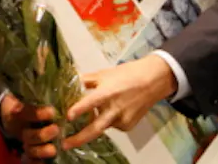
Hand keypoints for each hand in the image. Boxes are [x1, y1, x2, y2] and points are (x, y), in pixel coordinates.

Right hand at [0, 93, 58, 161]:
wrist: (11, 113)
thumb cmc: (27, 101)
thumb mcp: (29, 94)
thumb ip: (38, 90)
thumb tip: (47, 80)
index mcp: (18, 113)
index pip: (26, 113)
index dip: (38, 114)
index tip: (52, 111)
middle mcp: (20, 128)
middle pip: (29, 135)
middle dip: (42, 135)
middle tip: (56, 130)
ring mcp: (24, 141)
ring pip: (29, 149)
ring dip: (41, 151)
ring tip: (54, 150)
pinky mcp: (28, 150)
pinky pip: (28, 160)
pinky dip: (35, 162)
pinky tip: (44, 163)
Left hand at [60, 54, 176, 150]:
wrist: (152, 81)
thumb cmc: (129, 74)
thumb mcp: (104, 73)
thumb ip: (87, 81)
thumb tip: (71, 84)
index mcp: (109, 92)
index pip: (91, 102)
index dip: (80, 109)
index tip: (68, 117)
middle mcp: (116, 108)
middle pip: (96, 128)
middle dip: (79, 138)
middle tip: (64, 144)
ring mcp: (122, 119)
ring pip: (102, 126)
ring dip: (92, 124)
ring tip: (88, 117)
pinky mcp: (127, 126)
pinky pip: (111, 126)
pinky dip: (107, 120)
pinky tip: (113, 109)